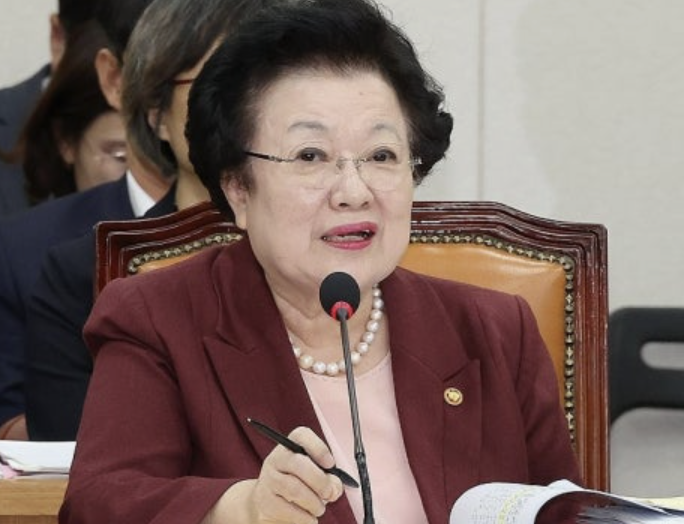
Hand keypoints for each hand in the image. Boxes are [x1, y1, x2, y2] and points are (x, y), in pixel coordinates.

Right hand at [204, 426, 344, 523]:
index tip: (331, 464)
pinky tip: (309, 518)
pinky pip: (288, 510)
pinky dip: (305, 517)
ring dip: (314, 503)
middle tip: (330, 494)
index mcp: (291, 445)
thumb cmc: (299, 484)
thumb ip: (329, 479)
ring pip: (295, 489)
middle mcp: (277, 458)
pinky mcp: (265, 500)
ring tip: (319, 508)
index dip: (319, 448)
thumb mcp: (315, 476)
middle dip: (321, 482)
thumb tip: (334, 489)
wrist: (268, 502)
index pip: (302, 435)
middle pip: (300, 465)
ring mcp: (268, 478)